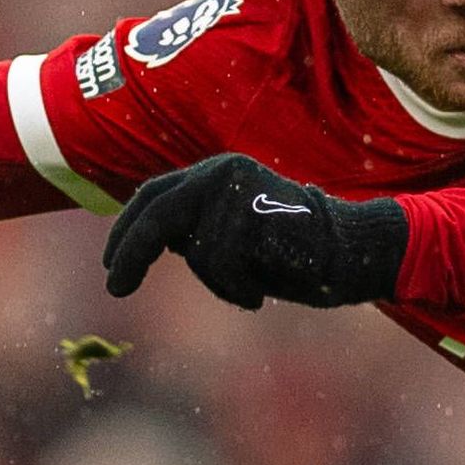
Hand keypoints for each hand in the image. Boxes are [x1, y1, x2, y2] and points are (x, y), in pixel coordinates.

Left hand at [99, 153, 408, 309]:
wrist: (353, 250)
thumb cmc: (294, 253)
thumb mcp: (234, 236)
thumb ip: (198, 231)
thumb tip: (156, 240)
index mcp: (214, 174)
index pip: (153, 196)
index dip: (125, 231)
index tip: (110, 266)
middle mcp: (219, 172)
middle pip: (157, 214)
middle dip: (131, 253)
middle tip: (114, 288)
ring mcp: (236, 190)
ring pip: (197, 254)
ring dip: (220, 285)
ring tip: (253, 288)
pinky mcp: (252, 212)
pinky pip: (223, 265)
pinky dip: (237, 290)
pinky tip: (261, 292)